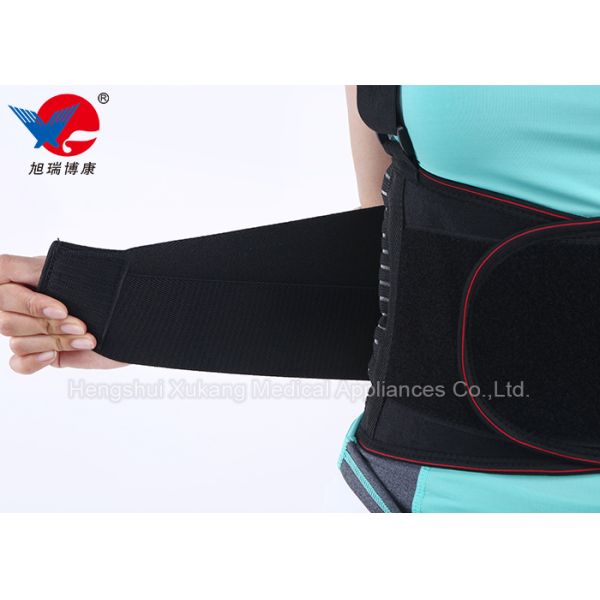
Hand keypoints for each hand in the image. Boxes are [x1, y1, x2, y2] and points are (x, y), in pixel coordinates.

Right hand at [0, 254, 126, 373]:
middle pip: (6, 320)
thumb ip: (29, 267)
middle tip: (81, 325)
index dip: (27, 303)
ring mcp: (32, 330)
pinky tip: (55, 356)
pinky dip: (35, 361)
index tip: (61, 308)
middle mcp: (23, 303)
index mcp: (26, 277)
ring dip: (55, 341)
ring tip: (86, 338)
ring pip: (17, 342)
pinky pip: (18, 363)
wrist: (139, 319)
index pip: (0, 284)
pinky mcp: (42, 353)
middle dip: (48, 325)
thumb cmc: (110, 290)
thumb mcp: (71, 272)